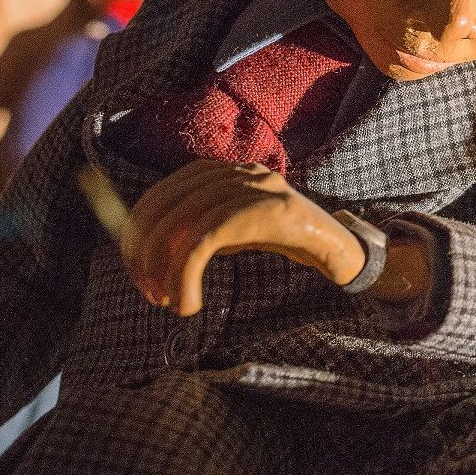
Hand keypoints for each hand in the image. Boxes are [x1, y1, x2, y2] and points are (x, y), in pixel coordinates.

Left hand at [122, 160, 364, 315]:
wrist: (336, 245)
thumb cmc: (282, 238)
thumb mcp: (232, 226)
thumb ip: (197, 225)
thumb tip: (148, 248)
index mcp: (221, 170)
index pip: (160, 195)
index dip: (138, 235)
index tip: (139, 272)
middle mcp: (233, 172)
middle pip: (164, 208)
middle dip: (145, 254)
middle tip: (149, 291)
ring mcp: (250, 187)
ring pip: (182, 228)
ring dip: (166, 273)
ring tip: (168, 301)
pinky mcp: (261, 211)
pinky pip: (203, 243)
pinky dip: (186, 277)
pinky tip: (190, 304)